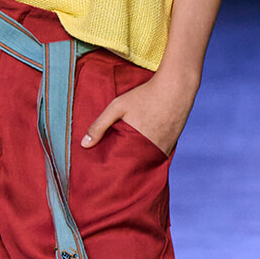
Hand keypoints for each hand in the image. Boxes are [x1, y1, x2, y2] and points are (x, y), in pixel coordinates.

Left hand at [80, 72, 197, 157]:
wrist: (175, 88)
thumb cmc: (144, 96)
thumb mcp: (117, 107)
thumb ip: (99, 126)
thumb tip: (84, 145)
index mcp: (136, 146)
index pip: (121, 167)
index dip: (113, 168)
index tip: (104, 170)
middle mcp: (151, 152)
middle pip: (134, 167)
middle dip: (125, 167)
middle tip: (114, 166)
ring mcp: (164, 150)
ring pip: (146, 162)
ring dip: (138, 162)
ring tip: (127, 159)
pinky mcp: (172, 145)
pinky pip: (157, 156)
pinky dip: (149, 155)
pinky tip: (142, 151)